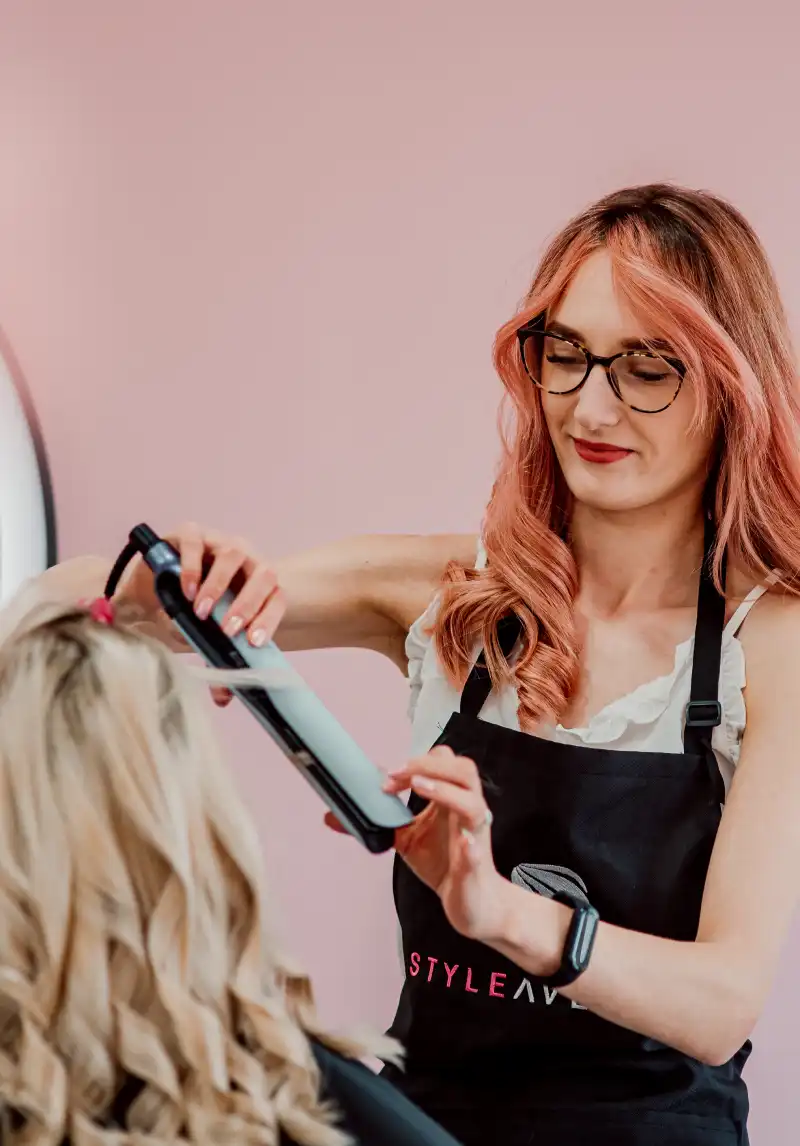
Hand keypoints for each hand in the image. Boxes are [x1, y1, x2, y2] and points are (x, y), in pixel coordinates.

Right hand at [119, 522, 285, 706]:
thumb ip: (217, 659)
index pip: (278, 597)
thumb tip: (222, 698)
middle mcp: (247, 560)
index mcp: (260, 583)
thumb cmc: (193, 607)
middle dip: (248, 603)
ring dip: (219, 585)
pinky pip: (197, 543)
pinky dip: (192, 566)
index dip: (269, 619)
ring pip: (233, 554)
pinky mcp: (192, 533)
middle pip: (264, 574)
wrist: (158, 581)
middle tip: (226, 629)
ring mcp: (220, 542)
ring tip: (202, 612)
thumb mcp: (207, 634)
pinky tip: (185, 590)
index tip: (253, 642)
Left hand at [325, 746, 506, 941]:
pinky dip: (469, 848)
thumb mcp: (404, 839)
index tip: (388, 777)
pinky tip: (462, 844)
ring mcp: (473, 837)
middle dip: (430, 765)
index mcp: (451, 798)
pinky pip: (476, 853)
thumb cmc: (443, 862)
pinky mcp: (474, 867)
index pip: (443, 761)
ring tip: (419, 787)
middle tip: (399, 775)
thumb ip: (376, 823)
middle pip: (464, 770)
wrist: (471, 901)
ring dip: (446, 791)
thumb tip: (330, 816)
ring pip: (473, 803)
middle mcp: (466, 810)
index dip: (417, 761)